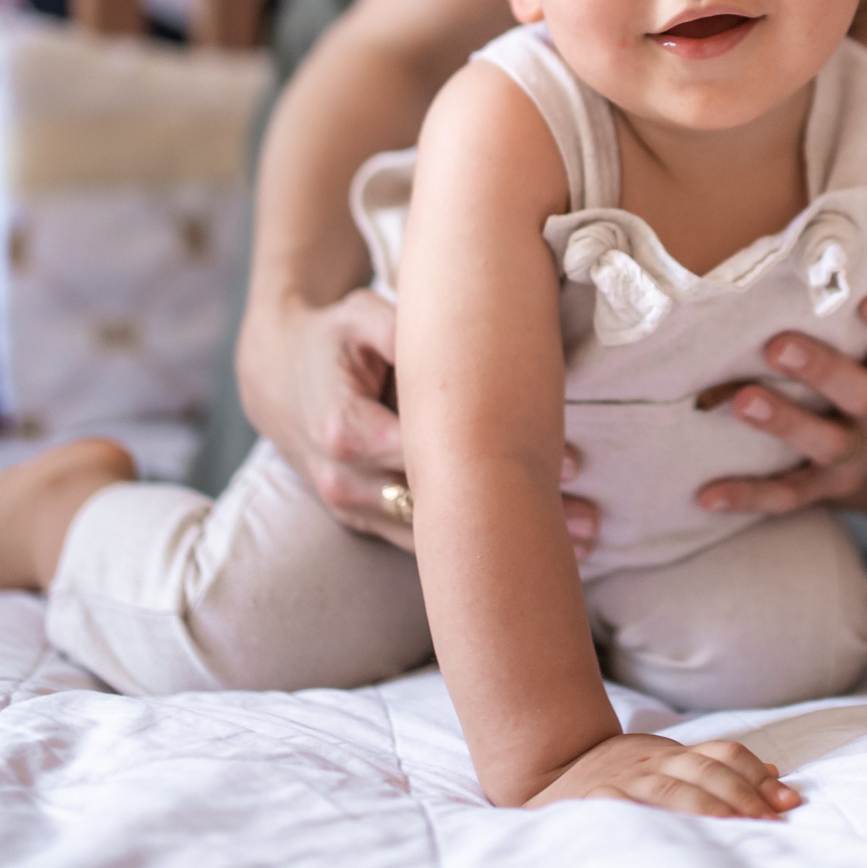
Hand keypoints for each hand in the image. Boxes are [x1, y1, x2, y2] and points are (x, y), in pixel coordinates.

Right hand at [240, 288, 598, 555]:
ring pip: (435, 539)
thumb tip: (471, 340)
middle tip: (591, 525)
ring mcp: (352, 509)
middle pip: (441, 510)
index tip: (567, 463)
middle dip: (514, 520)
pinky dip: (473, 550)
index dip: (500, 463)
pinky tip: (529, 552)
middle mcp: (346, 482)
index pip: (434, 455)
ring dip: (504, 548)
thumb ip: (409, 330)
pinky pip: (421, 542)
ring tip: (580, 547)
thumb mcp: (363, 315)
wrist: (275, 373)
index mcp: (346, 430)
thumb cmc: (331, 336)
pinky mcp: (363, 520)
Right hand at [525, 734, 800, 818]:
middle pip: (705, 770)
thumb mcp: (666, 765)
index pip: (723, 754)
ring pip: (672, 791)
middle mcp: (651, 761)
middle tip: (773, 821)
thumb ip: (713, 769)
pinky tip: (676, 837)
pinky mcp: (594, 801)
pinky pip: (626, 808)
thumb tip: (775, 774)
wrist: (549, 770)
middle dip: (744, 795)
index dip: (757, 775)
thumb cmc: (619, 777)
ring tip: (739, 829)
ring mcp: (622, 780)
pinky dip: (651, 818)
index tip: (789, 800)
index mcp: (671, 753)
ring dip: (710, 809)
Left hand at [697, 283, 866, 524]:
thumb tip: (810, 243)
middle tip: (778, 345)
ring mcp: (858, 454)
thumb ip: (858, 315)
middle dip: (820, 367)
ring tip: (740, 401)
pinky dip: (747, 494)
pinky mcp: (831, 489)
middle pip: (859, 391)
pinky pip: (789, 494)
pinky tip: (706, 494)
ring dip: (782, 421)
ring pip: (822, 441)